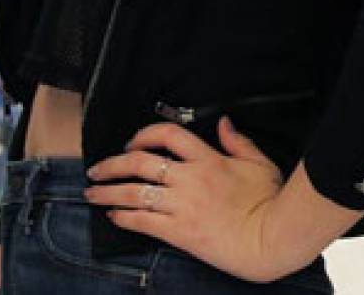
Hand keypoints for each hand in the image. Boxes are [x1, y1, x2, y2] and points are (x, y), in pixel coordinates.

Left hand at [84, 117, 301, 281]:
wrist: (270, 239)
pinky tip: (113, 216)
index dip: (145, 134)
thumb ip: (238, 141)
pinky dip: (124, 217)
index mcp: (209, 160)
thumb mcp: (259, 162)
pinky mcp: (180, 232)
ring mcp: (183, 206)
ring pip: (134, 192)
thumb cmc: (269, 201)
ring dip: (108, 191)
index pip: (169, 135)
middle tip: (97, 168)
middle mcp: (191, 179)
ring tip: (92, 192)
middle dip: (113, 163)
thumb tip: (223, 123)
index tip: (132, 141)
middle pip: (141, 161)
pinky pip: (143, 221)